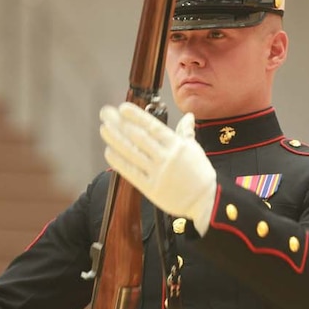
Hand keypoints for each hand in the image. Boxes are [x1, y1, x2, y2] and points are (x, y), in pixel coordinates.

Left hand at [100, 103, 215, 234]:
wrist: (205, 201)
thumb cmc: (200, 174)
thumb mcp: (195, 150)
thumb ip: (186, 132)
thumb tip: (188, 116)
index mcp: (177, 146)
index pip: (154, 127)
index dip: (137, 117)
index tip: (123, 108)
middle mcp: (166, 157)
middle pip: (139, 138)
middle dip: (120, 124)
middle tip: (106, 113)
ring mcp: (158, 173)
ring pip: (133, 153)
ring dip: (116, 140)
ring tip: (104, 128)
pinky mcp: (152, 188)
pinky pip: (132, 173)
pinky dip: (119, 162)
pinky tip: (109, 151)